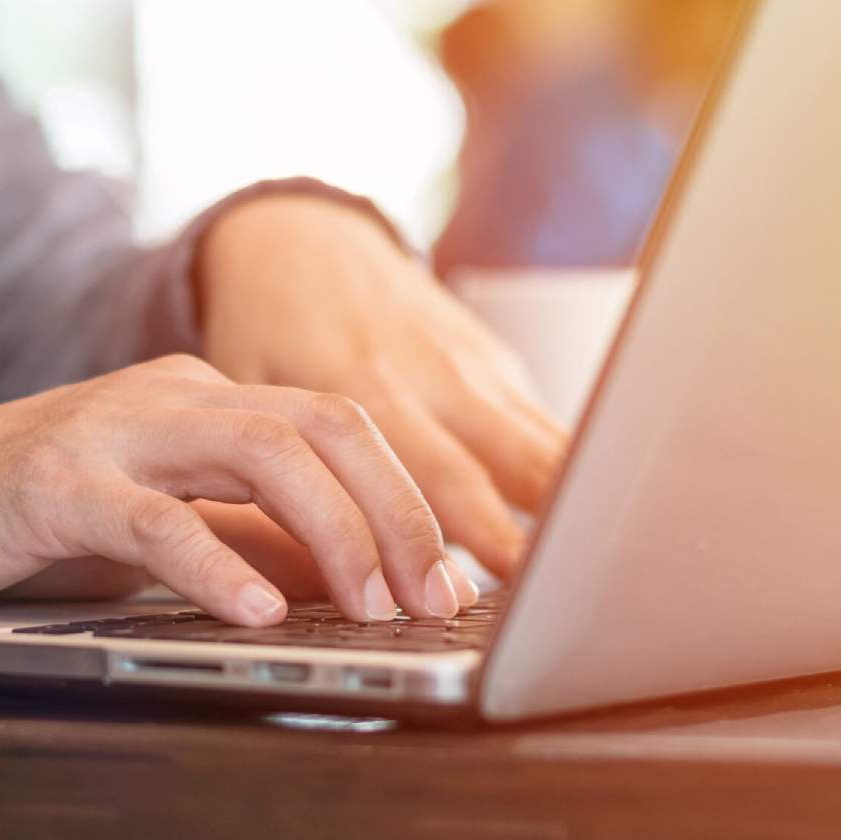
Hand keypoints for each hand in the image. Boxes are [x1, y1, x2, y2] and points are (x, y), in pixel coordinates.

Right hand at [0, 355, 479, 623]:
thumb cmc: (24, 518)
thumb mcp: (159, 524)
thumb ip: (249, 537)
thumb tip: (356, 579)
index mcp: (202, 400)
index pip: (338, 427)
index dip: (411, 500)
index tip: (457, 581)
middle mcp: (169, 398)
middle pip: (321, 424)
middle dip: (398, 510)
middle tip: (440, 598)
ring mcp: (111, 430)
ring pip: (260, 450)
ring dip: (335, 531)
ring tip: (372, 606)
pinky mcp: (50, 480)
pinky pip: (151, 515)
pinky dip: (213, 563)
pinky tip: (253, 611)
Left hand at [197, 195, 569, 576]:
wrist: (299, 239)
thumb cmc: (266, 328)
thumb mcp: (250, 396)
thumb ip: (283, 474)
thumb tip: (304, 577)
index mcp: (363, 386)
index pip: (431, 474)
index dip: (465, 536)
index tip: (487, 591)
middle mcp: (430, 374)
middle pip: (501, 465)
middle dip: (530, 538)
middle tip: (549, 601)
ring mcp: (470, 364)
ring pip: (541, 443)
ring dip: (565, 509)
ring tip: (590, 573)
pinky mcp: (494, 359)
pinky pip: (542, 424)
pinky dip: (566, 476)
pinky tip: (582, 526)